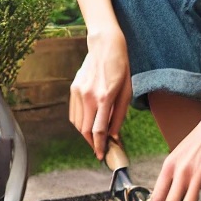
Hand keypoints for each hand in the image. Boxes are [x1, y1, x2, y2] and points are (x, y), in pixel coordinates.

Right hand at [70, 30, 131, 159]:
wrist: (104, 45)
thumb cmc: (121, 67)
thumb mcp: (127, 91)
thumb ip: (119, 114)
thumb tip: (114, 135)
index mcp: (105, 97)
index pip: (99, 130)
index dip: (100, 146)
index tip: (102, 156)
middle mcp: (88, 96)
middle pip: (85, 130)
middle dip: (92, 143)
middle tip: (100, 149)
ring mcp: (78, 92)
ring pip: (77, 123)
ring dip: (85, 134)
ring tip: (96, 137)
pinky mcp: (73, 88)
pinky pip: (73, 113)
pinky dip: (79, 123)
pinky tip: (88, 123)